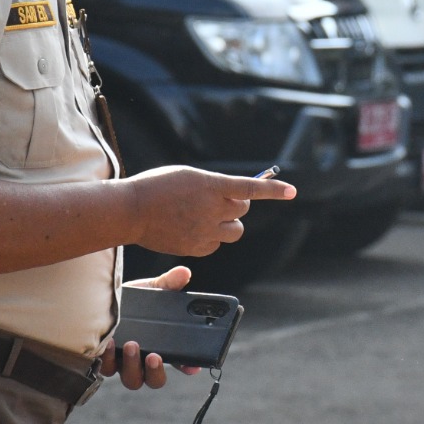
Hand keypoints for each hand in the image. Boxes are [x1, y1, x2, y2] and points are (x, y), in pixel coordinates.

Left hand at [99, 266, 200, 387]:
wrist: (102, 298)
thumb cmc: (132, 299)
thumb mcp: (152, 290)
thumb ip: (169, 283)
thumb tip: (184, 273)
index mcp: (163, 348)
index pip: (181, 363)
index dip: (188, 368)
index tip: (191, 367)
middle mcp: (144, 361)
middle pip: (155, 380)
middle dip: (155, 371)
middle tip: (154, 356)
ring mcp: (124, 363)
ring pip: (132, 379)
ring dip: (133, 365)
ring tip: (132, 345)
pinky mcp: (105, 359)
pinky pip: (106, 368)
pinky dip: (108, 357)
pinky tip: (109, 342)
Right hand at [125, 166, 295, 256]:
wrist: (131, 210)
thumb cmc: (156, 187)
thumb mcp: (188, 176)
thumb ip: (212, 186)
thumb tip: (232, 196)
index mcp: (211, 186)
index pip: (250, 188)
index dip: (274, 190)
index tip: (292, 192)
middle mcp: (212, 209)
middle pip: (243, 210)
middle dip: (238, 205)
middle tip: (221, 202)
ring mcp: (206, 230)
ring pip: (235, 230)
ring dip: (228, 223)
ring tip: (209, 218)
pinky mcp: (197, 247)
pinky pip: (216, 244)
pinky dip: (211, 238)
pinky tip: (193, 230)